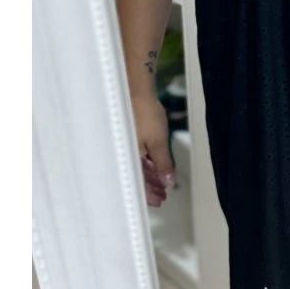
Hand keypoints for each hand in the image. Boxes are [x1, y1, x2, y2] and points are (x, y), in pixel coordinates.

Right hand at [132, 93, 174, 207]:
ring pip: (136, 166)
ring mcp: (123, 145)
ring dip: (149, 175)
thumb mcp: (159, 142)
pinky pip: (134, 155)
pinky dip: (145, 162)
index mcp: (127, 158)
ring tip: (162, 181)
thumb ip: (163, 164)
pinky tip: (154, 165)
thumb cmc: (143, 111)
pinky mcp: (126, 137)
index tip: (159, 200)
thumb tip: (167, 181)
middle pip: (135, 177)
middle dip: (150, 186)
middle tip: (162, 194)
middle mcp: (122, 154)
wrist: (135, 88)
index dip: (148, 194)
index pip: (137, 184)